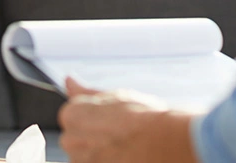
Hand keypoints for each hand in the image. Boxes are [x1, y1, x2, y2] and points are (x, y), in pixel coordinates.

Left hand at [58, 78, 198, 162]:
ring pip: (86, 159)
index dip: (96, 122)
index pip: (73, 120)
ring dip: (101, 157)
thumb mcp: (115, 97)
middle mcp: (69, 140)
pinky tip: (126, 159)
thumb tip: (69, 81)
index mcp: (71, 115)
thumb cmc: (143, 118)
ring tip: (125, 151)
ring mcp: (80, 161)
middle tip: (120, 139)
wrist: (166, 144)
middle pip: (77, 142)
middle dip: (94, 142)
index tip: (112, 125)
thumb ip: (85, 92)